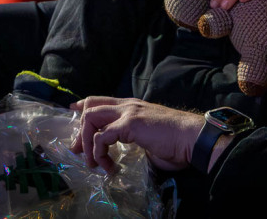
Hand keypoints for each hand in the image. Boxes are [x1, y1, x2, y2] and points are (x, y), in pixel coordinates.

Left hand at [69, 96, 201, 172]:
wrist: (193, 138)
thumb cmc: (177, 142)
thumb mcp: (149, 137)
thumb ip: (134, 139)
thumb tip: (123, 152)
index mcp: (133, 107)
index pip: (102, 100)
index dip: (84, 106)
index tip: (74, 112)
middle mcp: (128, 105)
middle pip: (91, 106)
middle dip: (79, 130)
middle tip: (78, 151)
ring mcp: (128, 113)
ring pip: (91, 118)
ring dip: (86, 144)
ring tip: (94, 163)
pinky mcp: (129, 124)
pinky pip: (101, 137)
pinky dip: (99, 154)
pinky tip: (109, 166)